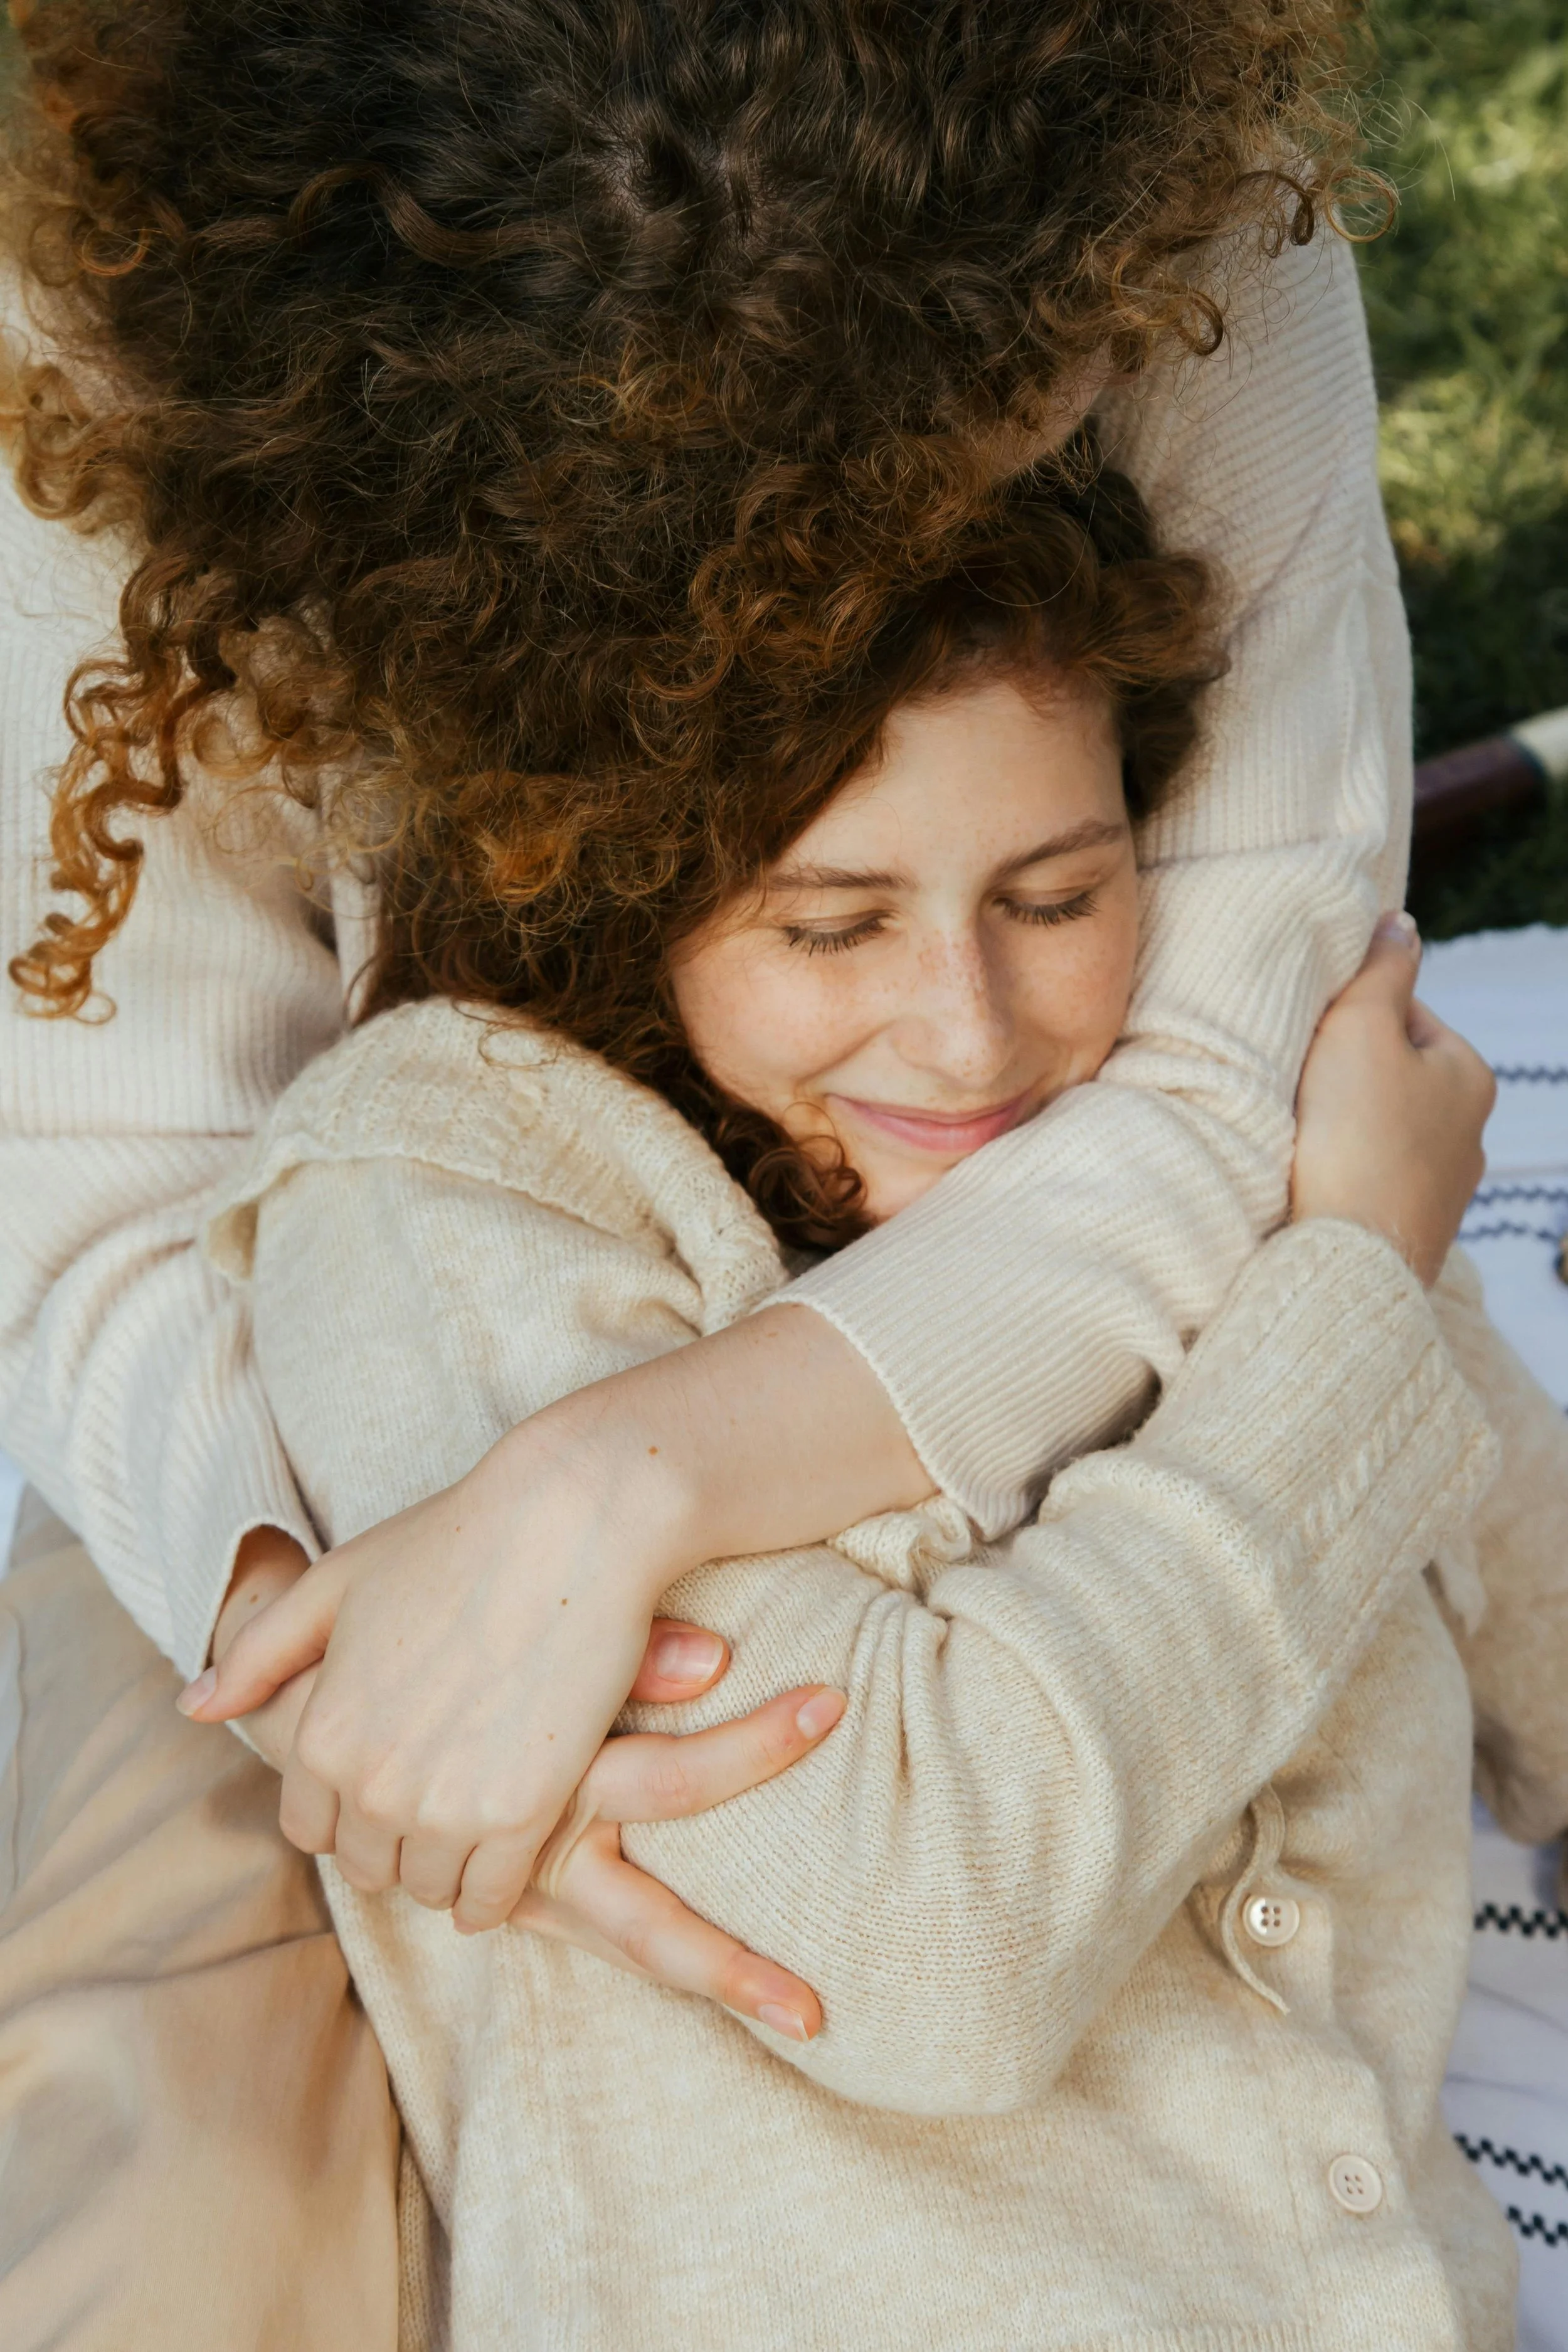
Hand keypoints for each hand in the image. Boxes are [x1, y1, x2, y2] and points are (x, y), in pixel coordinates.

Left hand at [204, 1525, 832, 2030]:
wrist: (568, 1524)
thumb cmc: (453, 1540)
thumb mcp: (337, 1583)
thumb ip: (260, 1652)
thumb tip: (192, 1705)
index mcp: (323, 1734)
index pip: (309, 1829)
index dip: (343, 1811)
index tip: (383, 1788)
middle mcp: (373, 1785)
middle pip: (369, 1867)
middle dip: (392, 1844)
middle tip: (431, 1807)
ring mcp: (449, 1807)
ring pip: (430, 1887)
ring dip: (445, 1868)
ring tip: (471, 1828)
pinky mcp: (523, 1813)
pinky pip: (492, 1899)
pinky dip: (491, 1896)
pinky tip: (501, 1870)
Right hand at [1292, 913, 1493, 1284]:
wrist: (1346, 1260)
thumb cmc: (1352, 1137)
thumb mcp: (1359, 1028)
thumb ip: (1380, 970)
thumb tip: (1400, 924)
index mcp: (1469, 1077)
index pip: (1405, 1017)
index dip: (1347, 1018)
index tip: (1308, 1038)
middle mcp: (1470, 1135)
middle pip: (1390, 1076)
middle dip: (1342, 1076)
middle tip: (1295, 1084)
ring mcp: (1441, 1190)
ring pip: (1378, 1132)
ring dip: (1338, 1128)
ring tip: (1297, 1136)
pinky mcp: (1407, 1232)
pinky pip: (1367, 1181)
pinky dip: (1338, 1174)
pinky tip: (1308, 1180)